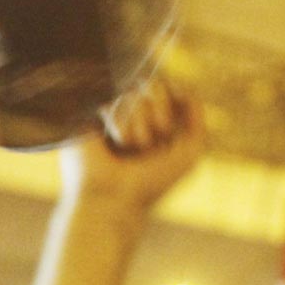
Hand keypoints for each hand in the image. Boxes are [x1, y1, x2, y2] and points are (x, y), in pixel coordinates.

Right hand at [60, 75, 205, 214]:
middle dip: (159, 115)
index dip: (171, 103)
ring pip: (133, 94)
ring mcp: (110, 114)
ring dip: (139, 126)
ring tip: (130, 150)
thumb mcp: (189, 155)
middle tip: (151, 146)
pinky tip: (115, 144)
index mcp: (155, 122)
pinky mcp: (87, 116)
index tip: (169, 132)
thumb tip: (184, 89)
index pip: (167, 87)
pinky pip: (112, 102)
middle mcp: (133, 114)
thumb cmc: (151, 184)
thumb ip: (197, 120)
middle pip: (153, 83)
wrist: (115, 201)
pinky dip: (120, 126)